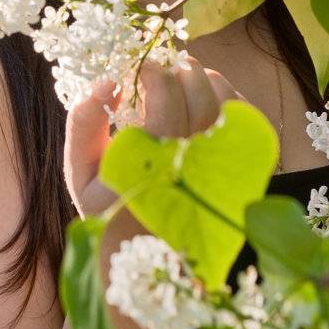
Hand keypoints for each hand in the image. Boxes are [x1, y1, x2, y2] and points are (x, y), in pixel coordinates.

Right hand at [64, 55, 246, 219]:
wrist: (147, 260)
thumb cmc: (109, 209)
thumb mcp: (82, 173)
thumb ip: (84, 125)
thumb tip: (107, 82)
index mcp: (153, 164)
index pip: (166, 96)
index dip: (153, 71)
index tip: (139, 68)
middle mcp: (195, 167)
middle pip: (202, 95)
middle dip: (181, 71)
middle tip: (164, 67)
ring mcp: (224, 172)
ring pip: (228, 105)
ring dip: (207, 81)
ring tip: (185, 78)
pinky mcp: (242, 176)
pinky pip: (247, 124)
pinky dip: (228, 100)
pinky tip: (205, 100)